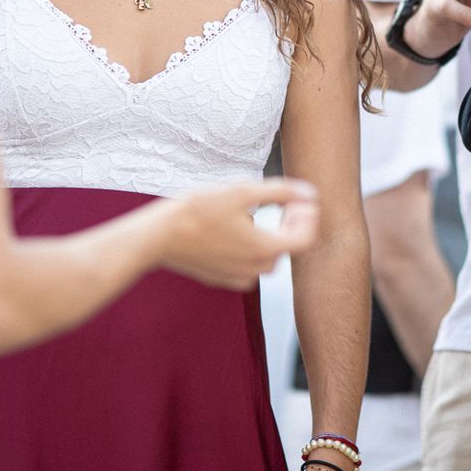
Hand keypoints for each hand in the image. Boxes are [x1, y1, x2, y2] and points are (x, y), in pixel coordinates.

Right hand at [157, 178, 318, 290]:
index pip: (306, 238)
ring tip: (255, 211)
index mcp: (265, 249)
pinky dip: (251, 247)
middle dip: (291, 222)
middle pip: (288, 247)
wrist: (159, 236)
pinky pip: (249, 265)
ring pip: (269, 257)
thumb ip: (282, 192)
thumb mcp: (243, 191)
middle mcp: (255, 269)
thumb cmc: (197, 210)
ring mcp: (238, 277)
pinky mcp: (222, 278)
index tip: (298, 199)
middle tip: (282, 200)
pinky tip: (234, 228)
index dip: (308, 216)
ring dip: (271, 235)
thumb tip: (311, 194)